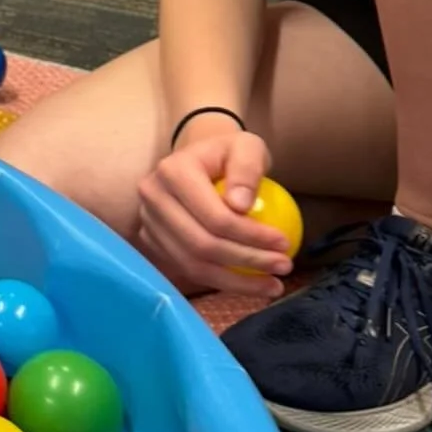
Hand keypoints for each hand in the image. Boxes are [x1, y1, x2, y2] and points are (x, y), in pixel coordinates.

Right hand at [136, 126, 292, 296]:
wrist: (197, 160)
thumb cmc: (227, 153)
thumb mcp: (247, 146)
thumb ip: (248, 169)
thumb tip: (241, 206)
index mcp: (172, 172)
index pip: (213, 216)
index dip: (251, 236)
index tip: (284, 243)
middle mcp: (153, 198)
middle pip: (201, 245)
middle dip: (247, 261)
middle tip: (284, 266)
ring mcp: (148, 222)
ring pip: (192, 265)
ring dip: (235, 282)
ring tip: (272, 285)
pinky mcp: (152, 241)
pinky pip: (187, 269)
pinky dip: (221, 282)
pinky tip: (250, 284)